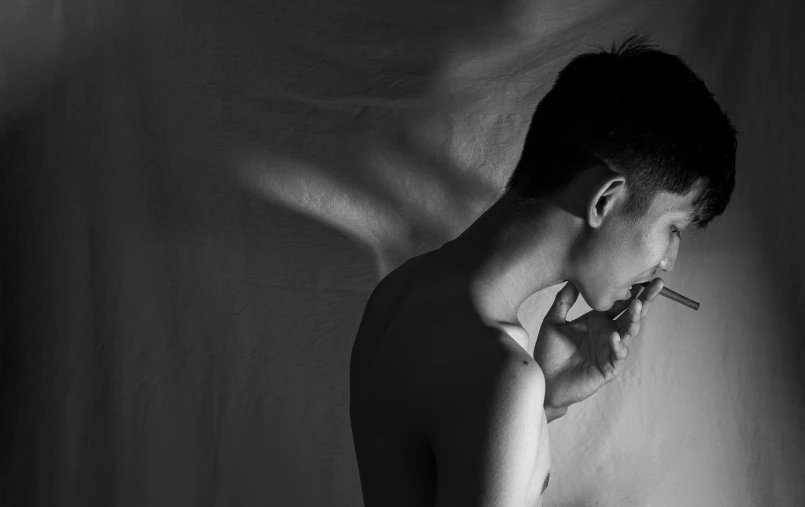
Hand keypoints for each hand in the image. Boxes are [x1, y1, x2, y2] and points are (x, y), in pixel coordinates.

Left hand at [533, 278, 664, 409]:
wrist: (544, 379)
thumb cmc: (549, 351)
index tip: (642, 273)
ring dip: (634, 320)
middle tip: (657, 284)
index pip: (619, 302)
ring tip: (637, 305)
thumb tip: (573, 278)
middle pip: (630, 315)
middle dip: (644, 300)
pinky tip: (615, 336)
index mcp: (598, 320)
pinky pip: (617, 356)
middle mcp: (608, 333)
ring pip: (628, 333)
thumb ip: (563, 301)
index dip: (631, 290)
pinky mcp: (607, 368)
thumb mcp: (553, 321)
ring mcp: (610, 351)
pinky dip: (618, 346)